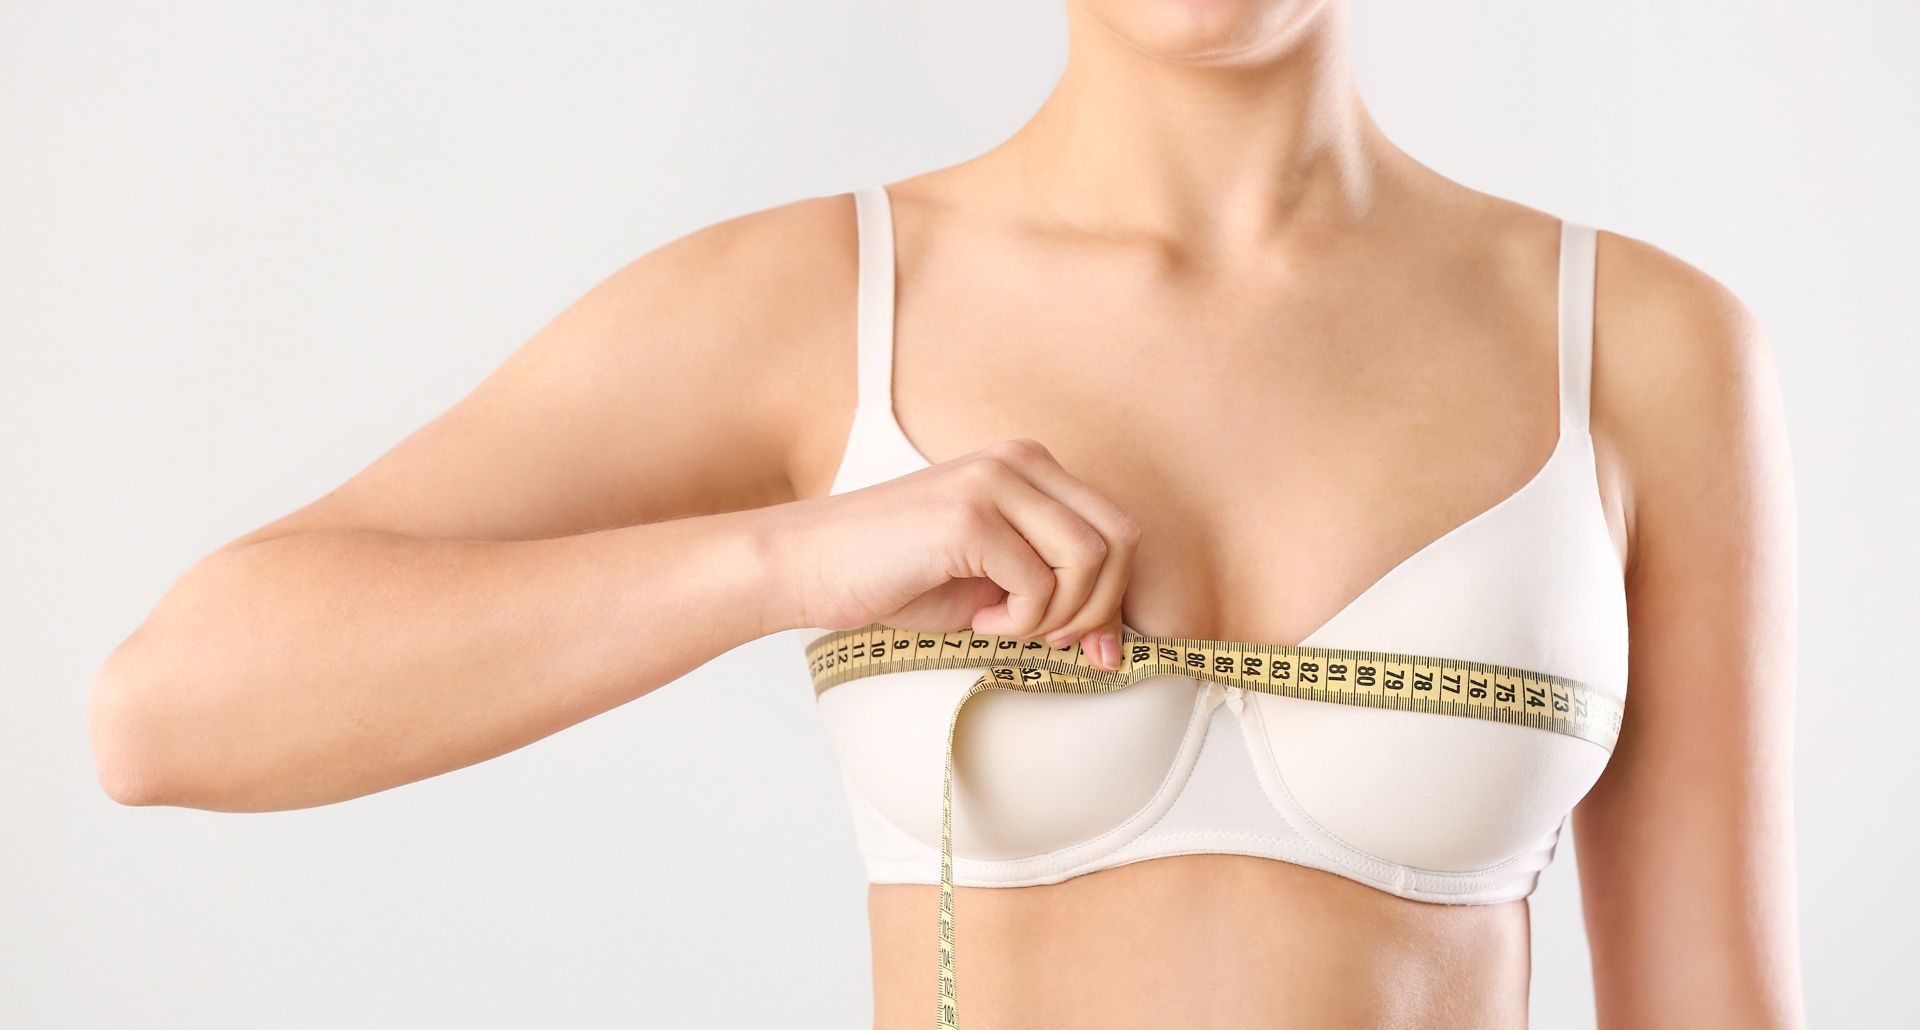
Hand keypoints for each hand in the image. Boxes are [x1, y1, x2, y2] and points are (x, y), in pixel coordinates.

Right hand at [780, 438, 1140, 669]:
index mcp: (1030, 465)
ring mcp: (995, 481)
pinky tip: (977, 622)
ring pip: (1089, 561)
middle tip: (1048, 639)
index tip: (1093, 648)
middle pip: (1121, 540)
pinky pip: (1039, 585)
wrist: (811, 564)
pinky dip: (1016, 623)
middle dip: (1097, 608)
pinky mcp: (969, 515)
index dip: (1116, 597)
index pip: (1119, 528)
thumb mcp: (994, 580)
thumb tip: (1112, 644)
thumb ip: (1055, 589)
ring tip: (1004, 626)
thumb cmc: (898, 575)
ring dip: (1056, 616)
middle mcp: (1019, 460)